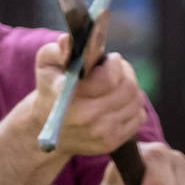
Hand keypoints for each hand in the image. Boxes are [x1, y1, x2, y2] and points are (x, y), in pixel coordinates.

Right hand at [31, 34, 145, 156]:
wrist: (50, 129)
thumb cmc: (50, 91)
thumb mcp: (46, 65)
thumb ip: (57, 50)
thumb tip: (68, 42)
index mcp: (69, 97)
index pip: (109, 79)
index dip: (114, 64)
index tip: (109, 59)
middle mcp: (86, 118)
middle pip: (127, 88)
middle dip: (125, 72)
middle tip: (116, 68)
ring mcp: (101, 133)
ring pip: (136, 101)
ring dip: (130, 87)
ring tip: (117, 83)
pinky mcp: (112, 143)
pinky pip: (138, 116)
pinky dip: (133, 105)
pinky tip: (118, 101)